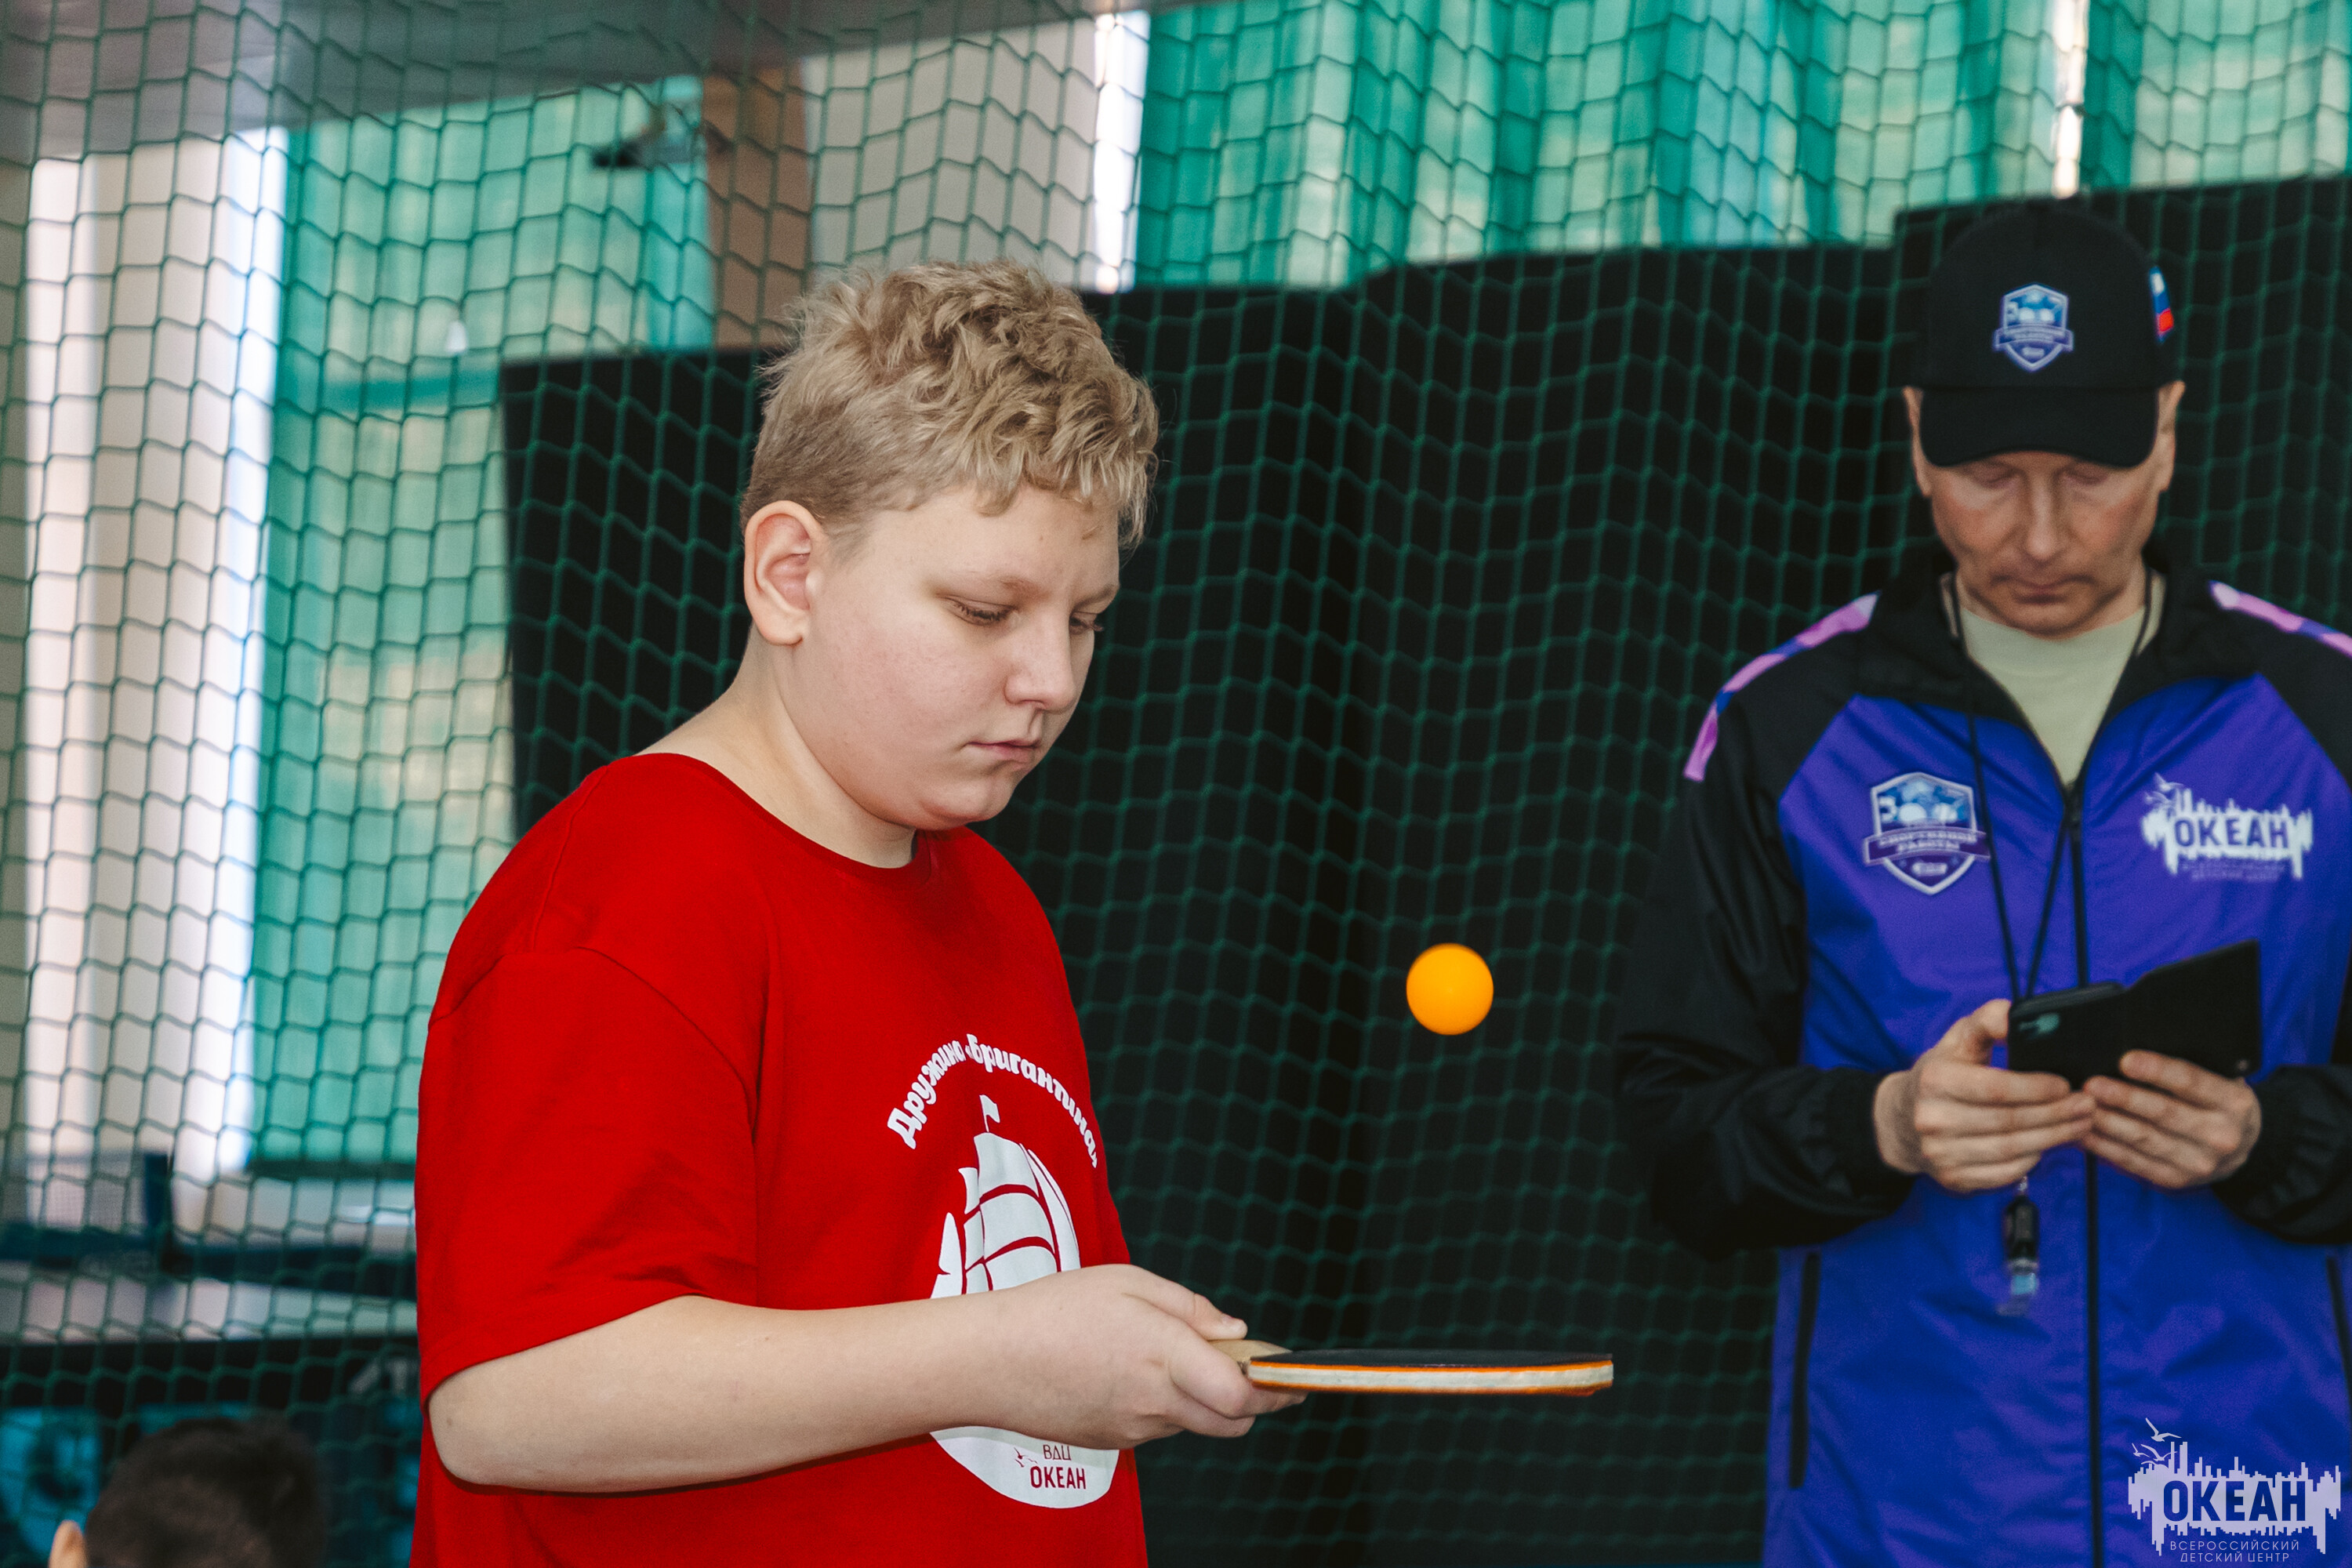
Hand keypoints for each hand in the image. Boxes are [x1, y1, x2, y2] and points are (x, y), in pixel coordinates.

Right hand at [974, 1264, 1304, 1448]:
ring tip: (1183, 1359)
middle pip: (1231, 1422)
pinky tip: (1137, 1374)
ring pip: (1195, 1424)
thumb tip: (1234, 1331)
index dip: (1277, 1388)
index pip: (1242, 1393)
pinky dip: (1169, 1407)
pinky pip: (1159, 1428)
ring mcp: (1134, 1427)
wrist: (989, 1360)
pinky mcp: (1112, 1441)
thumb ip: (1188, 1306)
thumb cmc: (1055, 1308)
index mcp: (1164, 1354)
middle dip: (1256, 1403)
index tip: (1295, 1377)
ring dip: (1208, 1402)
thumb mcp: (1126, 1280)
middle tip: (1261, 1376)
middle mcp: (1156, 1400)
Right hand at [1875, 999, 2095, 1193]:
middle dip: (2056, 1114)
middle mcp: (1933, 1119)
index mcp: (1935, 1079)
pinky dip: (2033, 1160)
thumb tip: (2018, 1014)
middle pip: (2009, 1121)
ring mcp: (1941, 1153)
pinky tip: (2049, 1145)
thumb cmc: (1941, 1075)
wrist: (1900, 1123)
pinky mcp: (1953, 1179)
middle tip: (2087, 1105)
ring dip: (2054, 1138)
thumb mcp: (1958, 1040)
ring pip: (2012, 1149)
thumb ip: (1988, 1021)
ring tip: (2080, 1124)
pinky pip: (2005, 1173)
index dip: (2036, 1088)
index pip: (1996, 1088)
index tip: (2065, 1085)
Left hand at [2082, 1052, 2261, 1187]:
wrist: (2239, 1148)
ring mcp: (2199, 1162)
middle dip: (2123, 1098)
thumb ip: (2188, 1070)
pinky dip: (2105, 1147)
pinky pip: (2134, 1162)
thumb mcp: (2219, 1080)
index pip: (2191, 1082)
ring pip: (2144, 1140)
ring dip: (2107, 1123)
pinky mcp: (2176, 1179)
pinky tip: (2084, 1133)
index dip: (2157, 1070)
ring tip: (2080, 1107)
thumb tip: (2134, 1056)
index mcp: (2233, 1102)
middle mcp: (2221, 1136)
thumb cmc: (2217, 1103)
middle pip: (2164, 1113)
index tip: (2125, 1060)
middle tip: (2091, 1085)